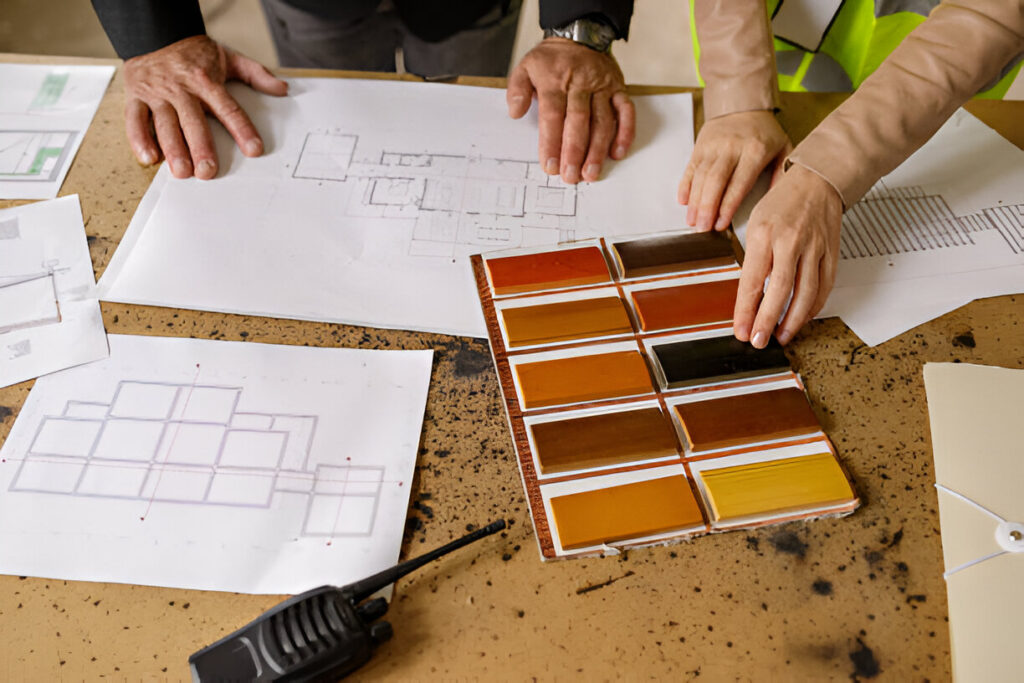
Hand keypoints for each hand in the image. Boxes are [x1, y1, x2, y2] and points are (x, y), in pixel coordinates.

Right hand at [123, 35, 288, 179]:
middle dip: (200, 147)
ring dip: (172, 149)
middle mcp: (181, 88)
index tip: (254, 149)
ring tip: (182, 171)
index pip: (228, 108)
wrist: (155, 33)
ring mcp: (157, 93)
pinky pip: (134, 118)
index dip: (242, 129)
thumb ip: (256, 74)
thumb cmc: (194, 54)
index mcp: (206, 81)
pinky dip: (139, 139)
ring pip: (164, 123)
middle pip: (193, 121)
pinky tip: (148, 158)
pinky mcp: (136, 96)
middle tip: (208, 171)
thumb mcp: (229, 58)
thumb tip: (282, 88)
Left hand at [507, 38, 634, 183]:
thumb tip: (515, 113)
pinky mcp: (619, 89)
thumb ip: (517, 90)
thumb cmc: (551, 60)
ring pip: (603, 121)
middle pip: (579, 121)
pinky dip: (625, 132)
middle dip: (575, 151)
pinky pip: (626, 111)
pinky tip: (617, 153)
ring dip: (598, 149)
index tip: (549, 166)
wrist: (580, 35)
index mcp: (555, 81)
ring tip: (591, 173)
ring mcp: (602, 87)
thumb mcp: (525, 67)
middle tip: (571, 176)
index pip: (553, 116)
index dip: (551, 143)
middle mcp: (580, 84)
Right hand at [678, 110, 790, 230]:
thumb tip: (773, 204)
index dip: (727, 206)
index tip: (721, 224)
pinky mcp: (700, 146)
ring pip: (700, 177)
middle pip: (715, 182)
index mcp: (755, 151)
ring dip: (695, 202)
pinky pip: (690, 168)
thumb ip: (781, 175)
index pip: (738, 183)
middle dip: (707, 208)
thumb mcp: (783, 149)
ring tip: (692, 221)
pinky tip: (683, 201)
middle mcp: (731, 148)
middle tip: (702, 229)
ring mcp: (713, 146)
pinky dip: (685, 186)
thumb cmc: (764, 132)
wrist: (743, 104)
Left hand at [734, 164, 842, 347]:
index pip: (751, 280)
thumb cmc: (781, 202)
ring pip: (805, 292)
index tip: (740, 330)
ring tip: (782, 336)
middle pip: (779, 290)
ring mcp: (814, 248)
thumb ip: (753, 258)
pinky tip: (803, 317)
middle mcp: (790, 242)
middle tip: (759, 340)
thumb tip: (748, 296)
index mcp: (764, 235)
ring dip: (793, 319)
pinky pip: (824, 285)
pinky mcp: (831, 253)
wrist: (817, 180)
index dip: (745, 310)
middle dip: (767, 320)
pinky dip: (814, 306)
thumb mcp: (755, 224)